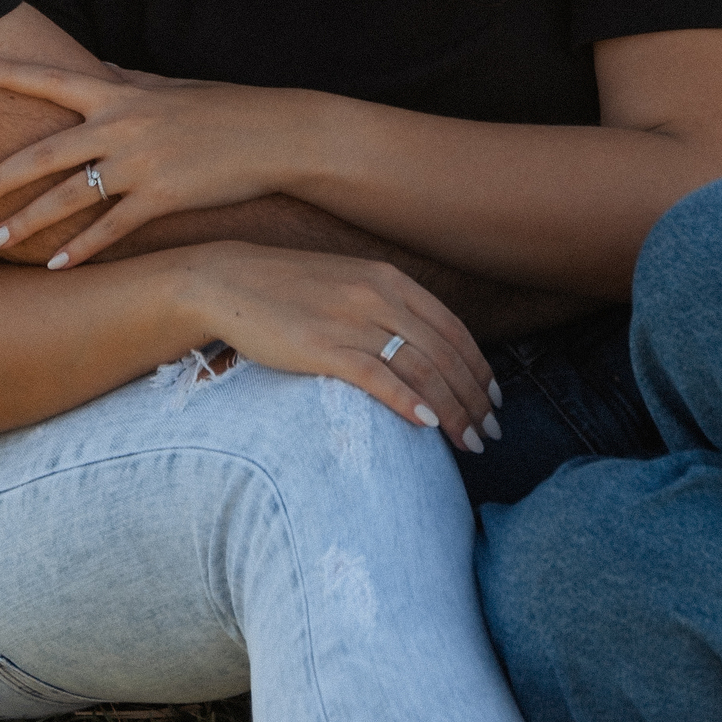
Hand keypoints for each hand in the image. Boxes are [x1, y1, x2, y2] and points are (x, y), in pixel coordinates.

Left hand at [0, 56, 320, 264]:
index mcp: (119, 92)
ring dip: (26, 222)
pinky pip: (110, 229)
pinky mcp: (163, 198)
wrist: (275, 134)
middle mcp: (121, 125)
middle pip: (43, 154)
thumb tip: (94, 65)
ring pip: (69, 198)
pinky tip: (56, 267)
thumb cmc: (221, 108)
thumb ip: (125, 79)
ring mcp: (140, 164)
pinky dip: (81, 250)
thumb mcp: (168, 86)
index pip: (49, 78)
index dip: (4, 72)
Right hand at [189, 242, 502, 454]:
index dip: (480, 368)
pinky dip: (409, 402)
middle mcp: (377, 296)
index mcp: (388, 279)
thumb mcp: (347, 282)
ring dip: (454, 410)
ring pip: (421, 369)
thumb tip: (422, 350)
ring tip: (470, 442)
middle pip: (445, 354)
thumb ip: (386, 308)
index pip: (452, 329)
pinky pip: (378, 378)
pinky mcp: (323, 346)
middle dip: (476, 398)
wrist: (227, 280)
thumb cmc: (287, 288)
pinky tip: (429, 424)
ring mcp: (351, 320)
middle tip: (491, 434)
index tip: (494, 400)